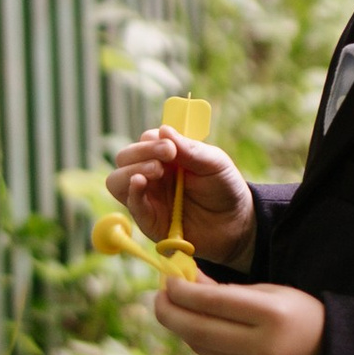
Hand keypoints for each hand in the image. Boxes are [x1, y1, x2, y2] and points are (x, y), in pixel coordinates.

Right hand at [106, 126, 255, 266]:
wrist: (236, 224)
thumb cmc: (225, 188)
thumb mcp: (214, 163)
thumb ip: (190, 149)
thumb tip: (163, 129)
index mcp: (165, 156)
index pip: (144, 141)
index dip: (152, 141)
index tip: (171, 147)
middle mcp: (151, 175)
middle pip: (124, 158)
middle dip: (140, 152)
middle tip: (166, 155)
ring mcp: (148, 197)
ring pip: (117, 181)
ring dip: (131, 171)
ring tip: (156, 170)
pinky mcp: (149, 221)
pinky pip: (131, 206)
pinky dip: (132, 193)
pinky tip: (140, 182)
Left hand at [152, 275, 325, 354]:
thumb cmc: (298, 316)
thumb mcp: (270, 293)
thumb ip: (226, 289)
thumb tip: (183, 279)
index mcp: (273, 315)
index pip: (214, 303)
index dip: (183, 292)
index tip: (167, 280)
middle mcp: (263, 346)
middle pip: (200, 330)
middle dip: (170, 312)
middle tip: (157, 298)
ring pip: (202, 347)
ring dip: (182, 327)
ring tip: (173, 309)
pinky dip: (201, 343)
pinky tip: (199, 329)